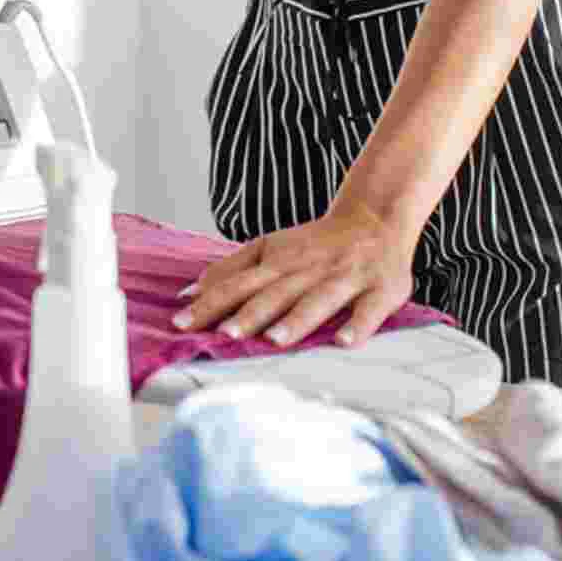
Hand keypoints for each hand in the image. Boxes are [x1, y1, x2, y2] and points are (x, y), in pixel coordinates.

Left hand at [170, 200, 418, 348]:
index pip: (236, 284)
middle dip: (248, 315)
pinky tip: (344, 342)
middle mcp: (307, 270)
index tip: (181, 322)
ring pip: (317, 301)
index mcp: (277, 261)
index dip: (209, 303)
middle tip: (224, 335)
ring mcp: (344, 279)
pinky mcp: (380, 290)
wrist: (374, 218)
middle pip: (273, 294)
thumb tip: (190, 293)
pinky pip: (369, 310)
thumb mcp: (268, 247)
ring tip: (274, 340)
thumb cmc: (314, 243)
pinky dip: (358, 325)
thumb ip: (231, 269)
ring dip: (296, 320)